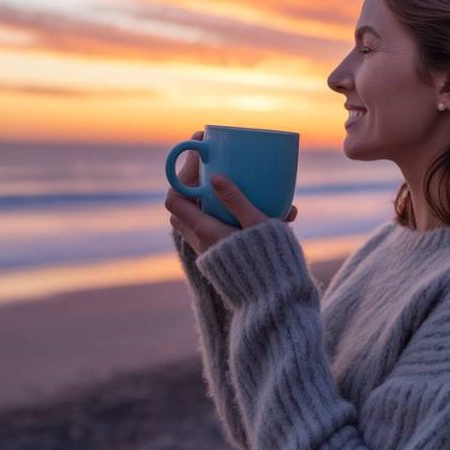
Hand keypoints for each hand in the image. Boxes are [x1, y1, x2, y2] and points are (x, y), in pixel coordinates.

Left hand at [165, 130, 297, 255]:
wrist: (274, 303)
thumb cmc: (269, 262)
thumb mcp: (257, 225)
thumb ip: (236, 200)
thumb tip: (214, 176)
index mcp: (205, 231)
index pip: (175, 197)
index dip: (180, 170)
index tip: (199, 147)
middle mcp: (201, 241)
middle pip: (183, 204)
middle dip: (194, 179)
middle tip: (215, 159)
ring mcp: (209, 250)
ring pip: (197, 216)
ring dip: (209, 196)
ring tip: (233, 177)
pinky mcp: (220, 256)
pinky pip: (213, 227)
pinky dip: (223, 212)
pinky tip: (254, 204)